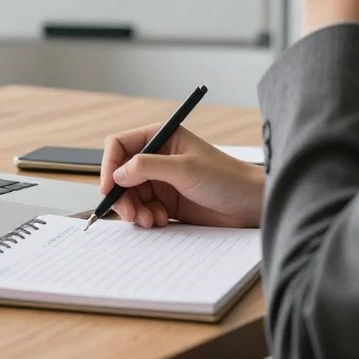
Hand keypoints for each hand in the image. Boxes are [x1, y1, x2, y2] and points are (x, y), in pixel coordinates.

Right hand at [99, 124, 263, 228]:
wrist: (249, 205)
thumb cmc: (225, 177)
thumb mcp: (183, 168)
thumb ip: (146, 167)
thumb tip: (117, 174)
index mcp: (160, 138)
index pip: (120, 145)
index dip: (110, 165)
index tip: (109, 187)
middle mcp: (157, 157)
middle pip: (121, 174)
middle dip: (122, 195)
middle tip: (129, 213)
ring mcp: (161, 180)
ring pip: (130, 195)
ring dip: (135, 210)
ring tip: (150, 220)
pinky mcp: (167, 202)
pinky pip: (143, 209)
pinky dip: (146, 217)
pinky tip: (160, 221)